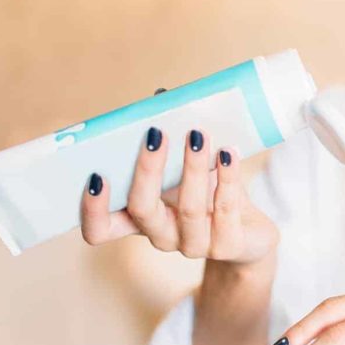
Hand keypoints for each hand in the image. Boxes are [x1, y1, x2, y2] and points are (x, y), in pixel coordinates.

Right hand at [78, 87, 278, 264]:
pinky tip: (228, 152)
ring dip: (193, 167)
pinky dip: (227, 177)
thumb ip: (169, 140)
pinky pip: (225, 210)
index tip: (98, 174)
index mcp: (140, 221)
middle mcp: (162, 237)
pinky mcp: (228, 247)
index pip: (100, 230)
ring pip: (188, 209)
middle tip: (156, 134)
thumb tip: (162, 97)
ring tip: (199, 134)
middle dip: (147, 170)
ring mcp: (194, 245)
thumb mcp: (184, 170)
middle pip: (142, 211)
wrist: (251, 232)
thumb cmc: (209, 195)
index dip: (92, 210)